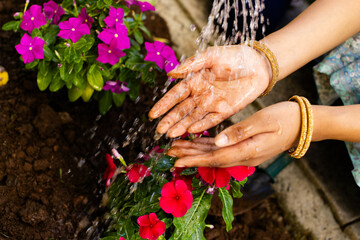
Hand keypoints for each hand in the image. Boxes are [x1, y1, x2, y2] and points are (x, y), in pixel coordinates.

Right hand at [148, 45, 270, 137]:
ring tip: (171, 135)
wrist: (258, 64)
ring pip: (194, 118)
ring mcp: (212, 104)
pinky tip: (192, 130)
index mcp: (194, 81)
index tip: (152, 115)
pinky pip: (211, 120)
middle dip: (170, 120)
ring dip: (182, 126)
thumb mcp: (211, 55)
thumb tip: (170, 74)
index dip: (163, 105)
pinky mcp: (225, 111)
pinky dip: (202, 125)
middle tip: (159, 131)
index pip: (175, 95)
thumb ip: (191, 64)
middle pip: (182, 110)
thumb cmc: (233, 56)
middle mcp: (200, 95)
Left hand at [167, 102, 300, 167]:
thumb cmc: (285, 118)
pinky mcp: (246, 148)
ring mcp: (246, 153)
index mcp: (248, 150)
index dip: (194, 159)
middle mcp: (245, 156)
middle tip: (169, 153)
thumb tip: (218, 142)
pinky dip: (208, 147)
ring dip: (196, 152)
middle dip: (190, 156)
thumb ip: (240, 132)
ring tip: (177, 148)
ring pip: (216, 155)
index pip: (215, 158)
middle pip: (212, 159)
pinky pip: (223, 150)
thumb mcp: (264, 121)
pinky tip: (197, 144)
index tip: (177, 159)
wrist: (304, 124)